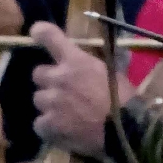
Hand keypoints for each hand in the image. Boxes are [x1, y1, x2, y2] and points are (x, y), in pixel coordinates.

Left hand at [29, 22, 120, 159]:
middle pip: (38, 73)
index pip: (49, 36)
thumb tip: (89, 62)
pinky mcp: (49, 125)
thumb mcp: (113, 73)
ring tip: (64, 114)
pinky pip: (39, 124)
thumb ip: (93, 66)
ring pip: (38, 99)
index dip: (40, 32)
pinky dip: (48, 127)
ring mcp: (51, 102)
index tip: (36, 32)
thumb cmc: (124, 99)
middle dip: (49, 80)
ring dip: (49, 104)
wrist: (126, 129)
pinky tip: (61, 130)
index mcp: (76, 61)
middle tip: (62, 90)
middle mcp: (58, 78)